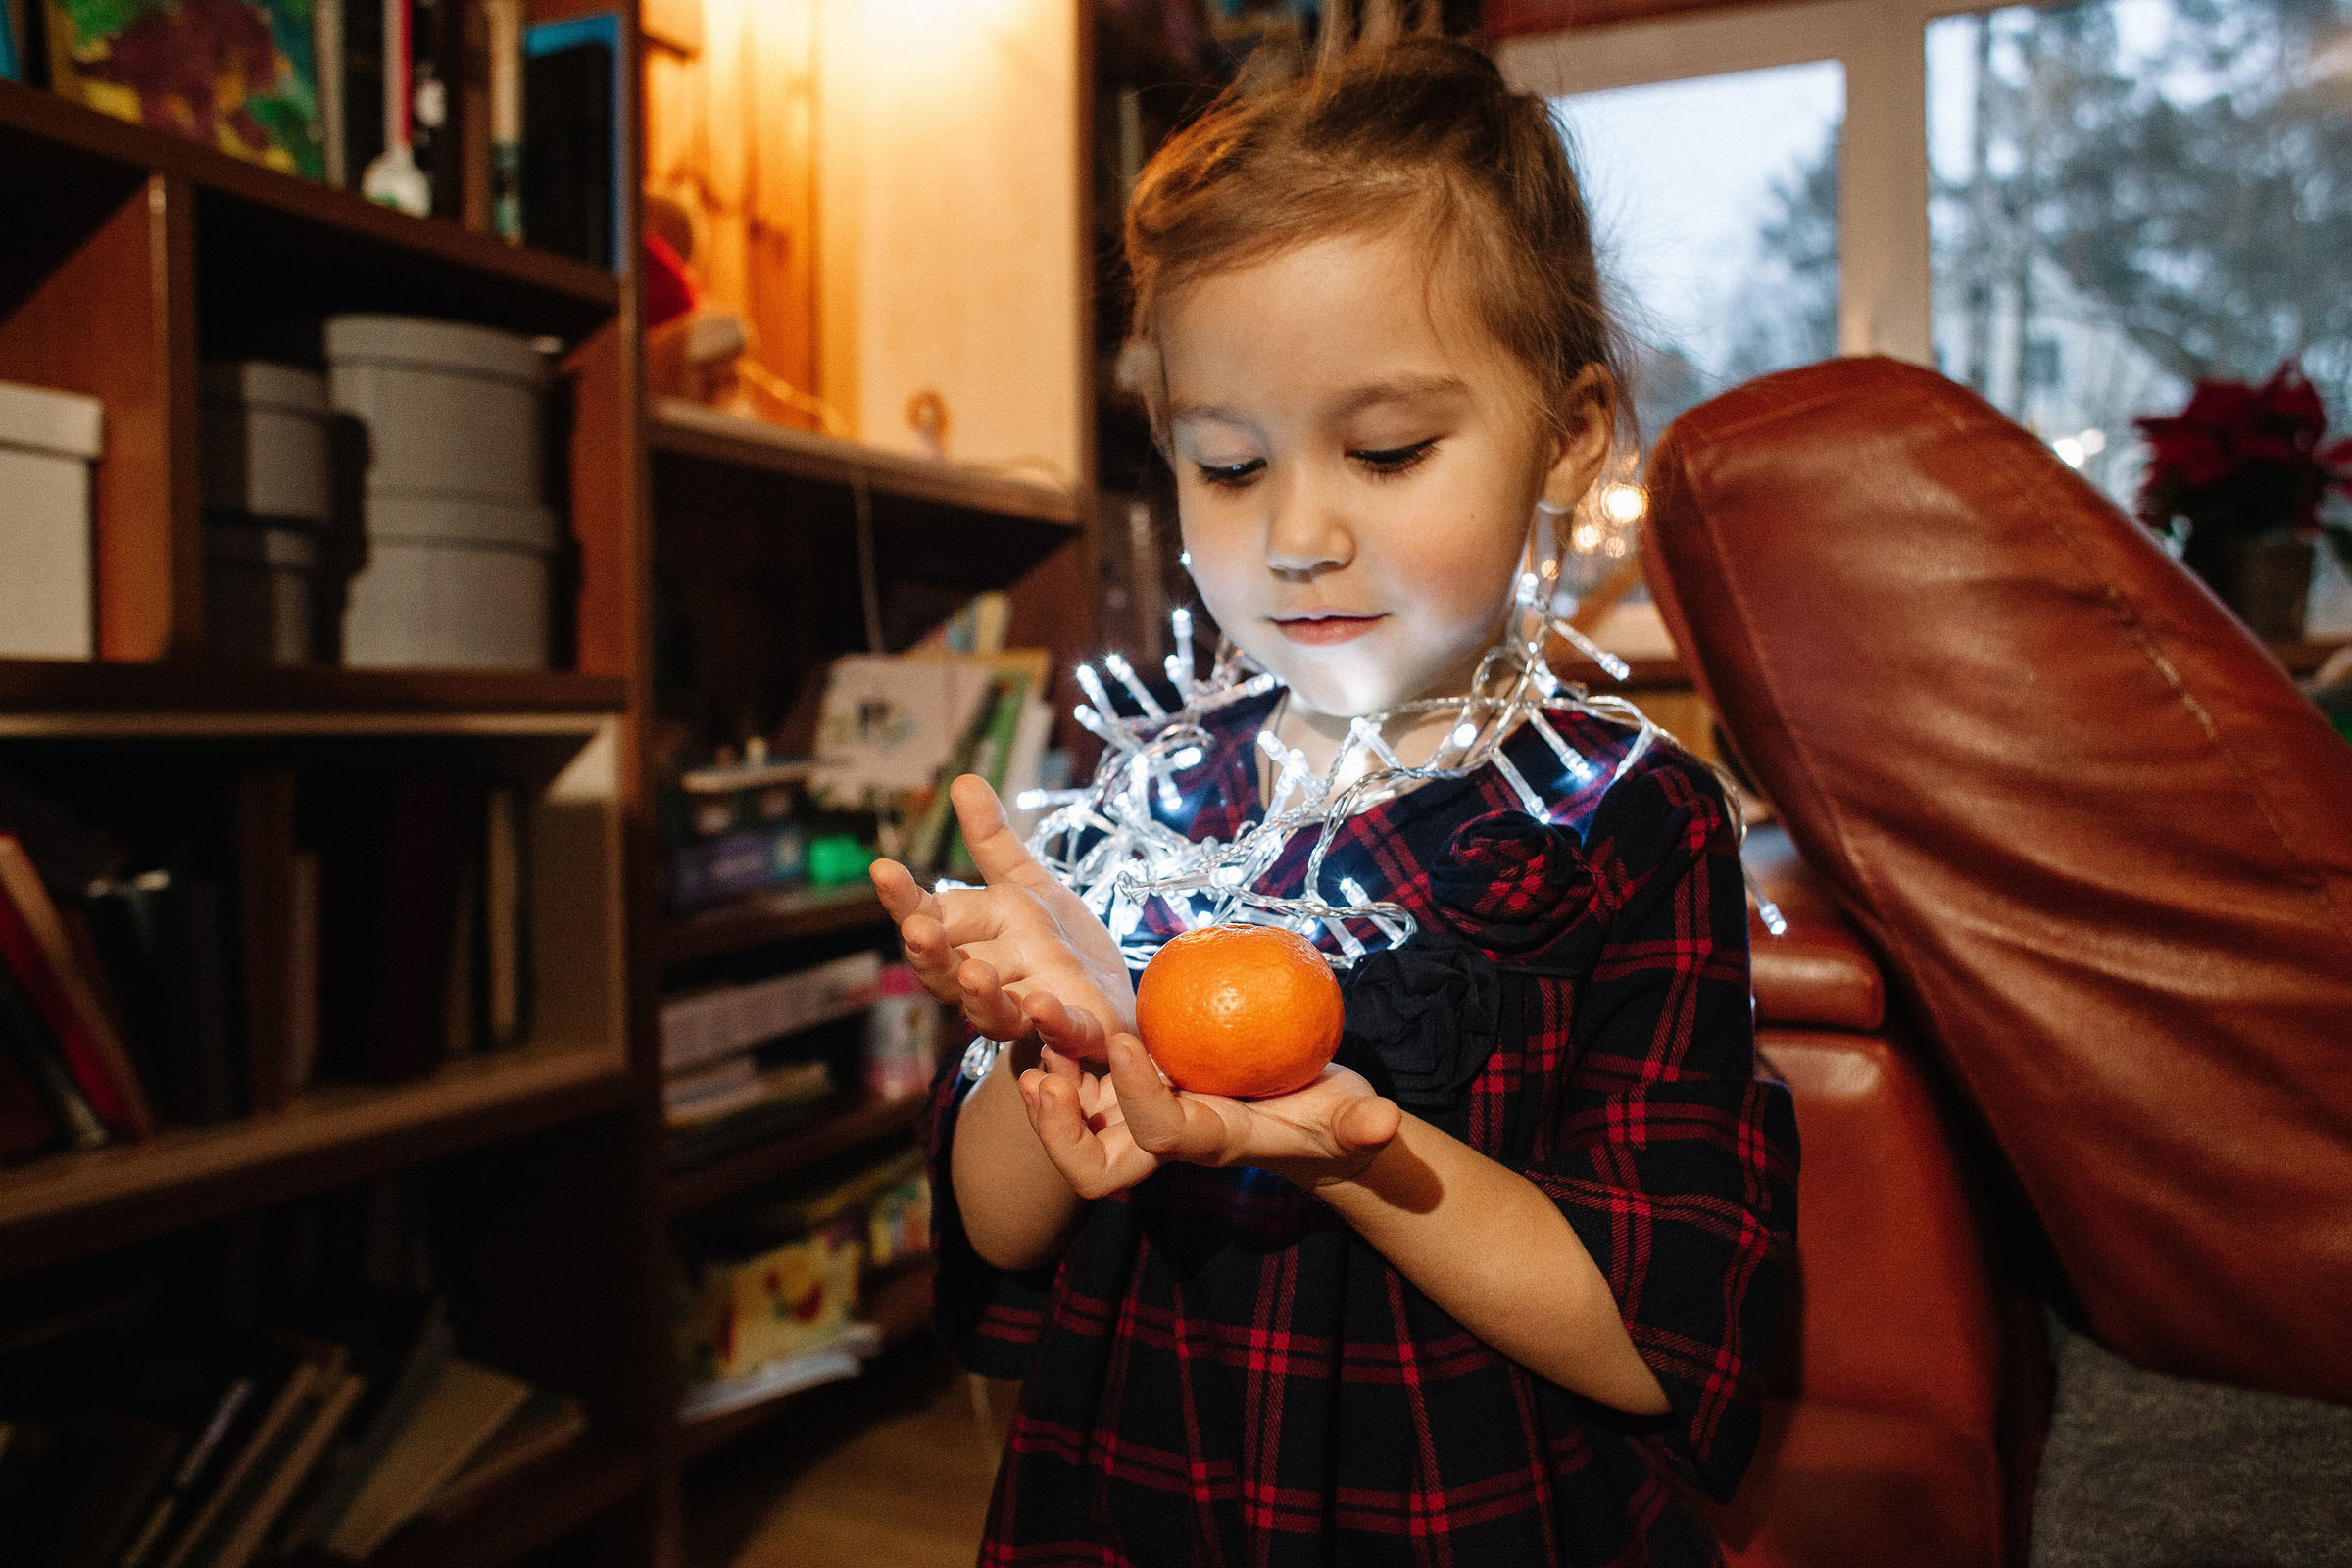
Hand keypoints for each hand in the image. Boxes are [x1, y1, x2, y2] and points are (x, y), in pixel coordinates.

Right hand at [871, 774, 1135, 1064]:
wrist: (1113, 1005)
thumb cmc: (1058, 948)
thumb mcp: (1028, 886)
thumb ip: (993, 843)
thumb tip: (964, 779)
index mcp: (970, 943)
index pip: (927, 919)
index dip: (903, 900)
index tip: (884, 869)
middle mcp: (989, 982)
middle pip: (945, 974)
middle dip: (929, 953)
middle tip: (916, 929)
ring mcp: (1028, 1013)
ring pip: (991, 1014)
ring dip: (979, 996)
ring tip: (974, 973)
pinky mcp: (1075, 1036)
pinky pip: (1059, 1035)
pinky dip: (1050, 1024)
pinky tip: (1043, 1007)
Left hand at [1018, 1033, 1402, 1196]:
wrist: (1310, 1124)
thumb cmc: (1330, 1120)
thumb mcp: (1348, 1120)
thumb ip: (1361, 1125)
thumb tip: (1385, 1123)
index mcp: (1208, 1141)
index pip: (1162, 1133)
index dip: (1141, 1096)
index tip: (1128, 1044)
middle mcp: (1164, 1135)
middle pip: (1093, 1159)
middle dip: (1059, 1129)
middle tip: (1040, 1076)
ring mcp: (1146, 1113)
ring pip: (1076, 1114)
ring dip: (1049, 1074)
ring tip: (1030, 1024)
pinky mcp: (1140, 1086)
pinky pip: (1084, 1076)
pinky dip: (1062, 1048)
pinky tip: (1047, 1010)